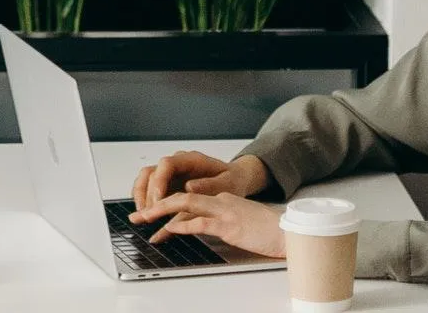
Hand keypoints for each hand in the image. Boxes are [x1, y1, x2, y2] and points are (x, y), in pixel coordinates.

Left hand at [128, 192, 285, 257]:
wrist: (288, 231)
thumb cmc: (267, 229)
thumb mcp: (240, 220)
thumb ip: (221, 219)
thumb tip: (203, 226)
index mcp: (222, 199)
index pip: (189, 197)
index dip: (167, 203)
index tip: (152, 211)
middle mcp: (220, 201)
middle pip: (182, 197)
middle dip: (157, 204)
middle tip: (139, 214)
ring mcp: (224, 212)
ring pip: (186, 205)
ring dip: (162, 212)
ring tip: (146, 218)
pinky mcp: (229, 225)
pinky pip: (201, 222)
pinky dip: (183, 224)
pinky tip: (171, 229)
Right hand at [131, 151, 267, 211]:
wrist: (234, 180)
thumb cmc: (230, 181)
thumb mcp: (227, 183)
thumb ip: (209, 185)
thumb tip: (190, 187)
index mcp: (191, 160)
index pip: (167, 164)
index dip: (159, 181)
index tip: (159, 199)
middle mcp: (176, 164)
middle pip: (151, 173)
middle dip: (147, 195)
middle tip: (148, 214)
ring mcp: (169, 174)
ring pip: (145, 179)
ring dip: (141, 198)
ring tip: (142, 216)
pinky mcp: (167, 185)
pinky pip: (147, 189)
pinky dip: (143, 201)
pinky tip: (144, 214)